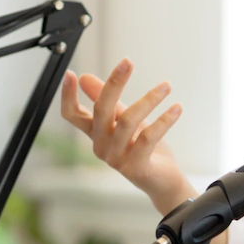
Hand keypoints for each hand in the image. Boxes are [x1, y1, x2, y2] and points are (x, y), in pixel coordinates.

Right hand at [61, 58, 188, 213]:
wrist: (164, 181)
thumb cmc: (145, 149)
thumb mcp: (126, 120)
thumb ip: (110, 102)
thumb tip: (85, 78)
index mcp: (96, 134)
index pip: (73, 115)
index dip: (67, 96)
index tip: (70, 73)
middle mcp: (101, 146)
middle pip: (101, 110)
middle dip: (114, 83)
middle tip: (128, 62)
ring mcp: (116, 158)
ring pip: (128, 120)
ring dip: (149, 99)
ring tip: (166, 86)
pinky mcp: (135, 167)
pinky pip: (148, 137)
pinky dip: (164, 120)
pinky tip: (176, 108)